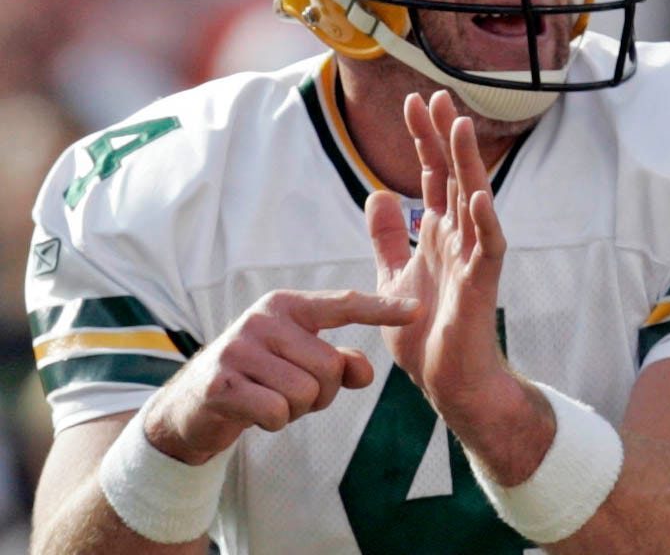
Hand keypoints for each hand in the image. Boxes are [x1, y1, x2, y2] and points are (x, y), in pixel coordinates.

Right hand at [144, 289, 417, 464]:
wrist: (192, 404)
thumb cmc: (260, 378)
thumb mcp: (302, 364)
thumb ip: (340, 363)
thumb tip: (365, 370)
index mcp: (288, 306)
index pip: (344, 305)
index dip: (382, 309)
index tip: (418, 310)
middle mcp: (264, 319)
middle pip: (330, 366)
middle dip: (321, 393)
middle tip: (293, 394)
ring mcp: (239, 348)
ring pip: (306, 393)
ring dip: (296, 410)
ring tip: (271, 400)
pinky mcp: (221, 382)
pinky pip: (277, 412)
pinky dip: (274, 422)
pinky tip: (254, 412)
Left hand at [367, 90, 511, 421]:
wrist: (447, 383)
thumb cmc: (426, 335)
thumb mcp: (393, 277)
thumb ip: (388, 237)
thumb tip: (378, 194)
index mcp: (439, 233)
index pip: (431, 174)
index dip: (423, 139)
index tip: (412, 102)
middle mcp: (459, 237)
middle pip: (452, 175)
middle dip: (443, 136)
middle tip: (434, 96)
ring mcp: (473, 258)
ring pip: (473, 200)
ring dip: (467, 164)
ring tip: (460, 126)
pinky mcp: (482, 285)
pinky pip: (487, 247)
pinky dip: (483, 222)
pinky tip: (476, 196)